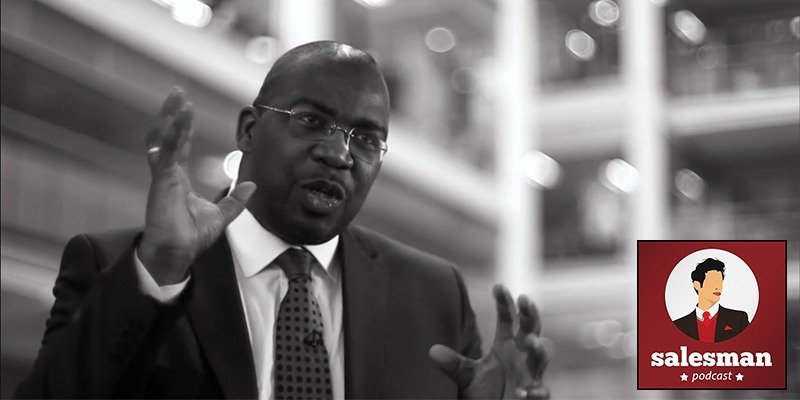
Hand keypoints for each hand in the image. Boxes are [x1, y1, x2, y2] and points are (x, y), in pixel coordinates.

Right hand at [140, 88, 255, 284]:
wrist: (178, 252)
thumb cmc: (192, 236)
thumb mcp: (222, 215)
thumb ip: (236, 199)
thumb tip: (252, 184)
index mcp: (178, 178)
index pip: (179, 145)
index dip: (183, 126)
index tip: (187, 108)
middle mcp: (168, 173)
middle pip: (167, 135)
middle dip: (172, 113)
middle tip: (177, 91)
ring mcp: (162, 176)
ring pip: (161, 139)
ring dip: (169, 118)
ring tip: (177, 99)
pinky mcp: (161, 182)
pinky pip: (164, 154)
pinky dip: (170, 136)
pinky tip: (177, 121)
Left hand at [429, 284, 549, 398]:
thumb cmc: (485, 392)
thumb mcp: (466, 376)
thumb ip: (453, 363)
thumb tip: (432, 351)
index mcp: (506, 344)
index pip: (508, 317)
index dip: (504, 302)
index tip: (498, 286)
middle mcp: (521, 354)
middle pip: (531, 328)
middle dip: (530, 314)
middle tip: (524, 299)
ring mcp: (530, 373)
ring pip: (541, 357)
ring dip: (538, 349)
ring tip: (530, 341)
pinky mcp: (535, 395)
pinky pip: (541, 392)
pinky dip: (538, 391)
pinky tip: (530, 391)